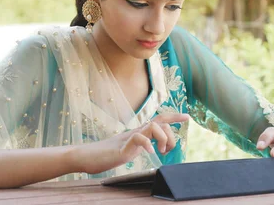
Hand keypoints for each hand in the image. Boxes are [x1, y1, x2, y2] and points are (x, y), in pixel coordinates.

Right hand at [74, 113, 189, 173]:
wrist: (86, 157)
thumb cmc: (106, 154)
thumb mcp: (130, 149)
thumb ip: (140, 146)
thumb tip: (150, 147)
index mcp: (139, 132)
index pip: (159, 120)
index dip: (174, 117)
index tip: (187, 116)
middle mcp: (136, 131)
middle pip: (160, 122)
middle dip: (171, 134)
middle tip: (167, 150)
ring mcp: (129, 138)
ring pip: (153, 126)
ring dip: (162, 138)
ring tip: (160, 151)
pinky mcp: (122, 147)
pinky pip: (139, 139)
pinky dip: (148, 144)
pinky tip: (150, 152)